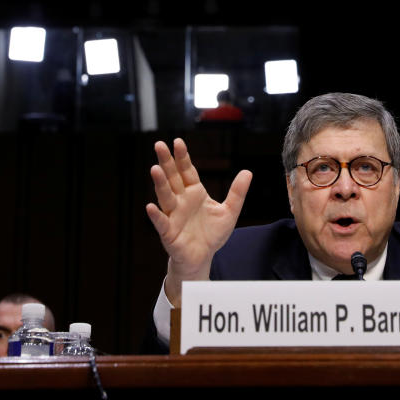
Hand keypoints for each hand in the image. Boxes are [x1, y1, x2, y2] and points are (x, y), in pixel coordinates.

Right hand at [145, 138, 251, 306]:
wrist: (203, 257)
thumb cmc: (212, 234)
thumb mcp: (229, 212)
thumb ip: (237, 193)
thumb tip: (248, 172)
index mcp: (194, 192)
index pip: (187, 171)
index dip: (182, 157)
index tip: (178, 141)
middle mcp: (181, 200)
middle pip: (172, 178)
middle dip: (166, 161)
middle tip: (159, 144)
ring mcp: (173, 215)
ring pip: (165, 196)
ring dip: (160, 183)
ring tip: (155, 168)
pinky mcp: (169, 232)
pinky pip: (161, 222)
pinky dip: (156, 215)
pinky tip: (150, 206)